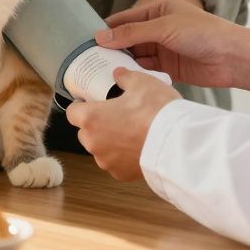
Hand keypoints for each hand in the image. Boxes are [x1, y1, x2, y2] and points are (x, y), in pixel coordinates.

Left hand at [66, 68, 180, 180]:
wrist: (177, 143)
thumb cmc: (156, 112)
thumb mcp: (142, 83)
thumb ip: (125, 77)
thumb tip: (118, 74)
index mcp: (91, 118)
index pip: (73, 112)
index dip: (81, 106)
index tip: (92, 102)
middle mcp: (93, 142)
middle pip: (86, 132)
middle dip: (97, 124)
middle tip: (117, 115)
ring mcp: (106, 161)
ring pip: (101, 148)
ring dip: (110, 141)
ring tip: (131, 131)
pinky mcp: (120, 174)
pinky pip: (116, 162)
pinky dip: (123, 156)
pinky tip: (138, 146)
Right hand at [96, 0, 249, 93]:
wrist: (232, 57)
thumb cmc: (202, 33)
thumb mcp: (163, 27)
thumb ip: (131, 33)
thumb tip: (100, 36)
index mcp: (158, 10)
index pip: (125, 18)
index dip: (107, 28)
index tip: (86, 40)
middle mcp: (159, 29)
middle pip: (128, 39)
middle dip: (111, 48)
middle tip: (88, 59)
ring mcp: (164, 49)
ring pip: (135, 55)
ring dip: (122, 62)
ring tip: (100, 71)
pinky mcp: (169, 68)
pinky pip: (146, 70)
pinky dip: (135, 73)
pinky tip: (121, 79)